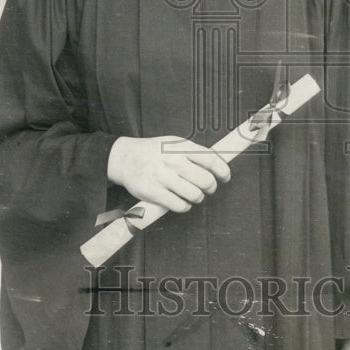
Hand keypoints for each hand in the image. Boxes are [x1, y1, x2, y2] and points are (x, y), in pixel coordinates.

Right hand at [107, 136, 230, 212]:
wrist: (124, 158)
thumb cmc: (152, 151)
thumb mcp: (173, 143)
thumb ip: (193, 152)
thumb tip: (217, 163)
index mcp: (181, 147)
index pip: (211, 160)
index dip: (223, 171)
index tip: (225, 177)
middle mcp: (173, 161)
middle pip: (206, 180)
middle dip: (211, 187)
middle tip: (207, 188)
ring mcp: (164, 177)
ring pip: (195, 195)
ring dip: (198, 198)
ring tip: (193, 195)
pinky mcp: (154, 193)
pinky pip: (179, 205)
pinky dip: (184, 206)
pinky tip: (181, 202)